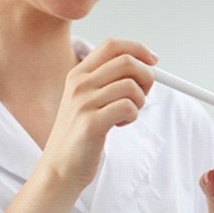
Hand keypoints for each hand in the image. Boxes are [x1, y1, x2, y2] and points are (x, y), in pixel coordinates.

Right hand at [41, 39, 157, 190]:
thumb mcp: (89, 100)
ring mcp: (83, 102)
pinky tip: (119, 124)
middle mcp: (79, 84)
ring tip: (126, 114)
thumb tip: (145, 66)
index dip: (138, 49)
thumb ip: (109, 81)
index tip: (153, 60)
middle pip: (127, 62)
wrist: (60, 168)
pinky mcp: (91, 123)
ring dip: (139, 101)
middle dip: (146, 77)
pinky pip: (128, 107)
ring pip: (131, 86)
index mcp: (78, 74)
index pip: (112, 45)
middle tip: (142, 95)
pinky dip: (132, 116)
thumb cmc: (80, 135)